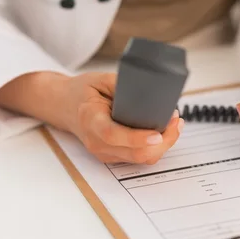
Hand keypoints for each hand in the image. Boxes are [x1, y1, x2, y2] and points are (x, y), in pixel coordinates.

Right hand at [0, 71, 183, 163]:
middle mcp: (96, 142)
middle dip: (162, 141)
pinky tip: (164, 133)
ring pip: (140, 159)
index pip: (113, 135)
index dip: (137, 137)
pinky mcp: (112, 156)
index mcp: (90, 120)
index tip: (157, 134)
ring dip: (162, 145)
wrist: (64, 106)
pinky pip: (138, 157)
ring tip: (174, 125)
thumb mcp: (100, 80)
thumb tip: (149, 91)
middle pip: (134, 153)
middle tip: (176, 122)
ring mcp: (104, 152)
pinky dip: (154, 148)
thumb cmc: (82, 92)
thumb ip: (122, 85)